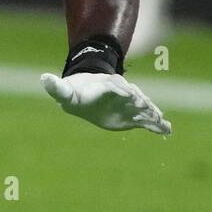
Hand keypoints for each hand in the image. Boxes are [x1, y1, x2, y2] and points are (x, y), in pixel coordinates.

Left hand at [41, 71, 170, 134]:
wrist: (87, 94)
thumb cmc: (76, 92)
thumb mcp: (65, 92)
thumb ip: (57, 88)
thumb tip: (43, 79)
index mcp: (107, 86)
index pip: (116, 86)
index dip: (121, 90)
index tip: (128, 95)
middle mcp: (121, 92)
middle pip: (134, 96)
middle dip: (142, 102)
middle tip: (149, 108)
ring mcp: (128, 104)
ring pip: (143, 108)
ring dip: (153, 114)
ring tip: (163, 123)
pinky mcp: (132, 116)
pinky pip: (147, 120)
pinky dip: (157, 126)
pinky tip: (168, 132)